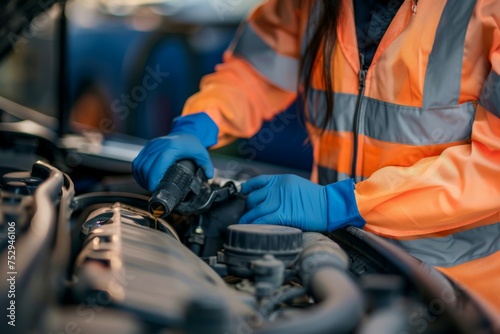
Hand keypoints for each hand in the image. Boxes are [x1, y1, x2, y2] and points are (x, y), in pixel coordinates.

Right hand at [132, 112, 217, 191]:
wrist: (184, 132)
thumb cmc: (192, 144)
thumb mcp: (202, 154)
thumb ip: (207, 165)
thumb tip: (209, 176)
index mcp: (172, 148)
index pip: (159, 163)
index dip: (154, 177)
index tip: (154, 188)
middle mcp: (160, 145)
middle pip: (146, 166)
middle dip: (147, 181)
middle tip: (152, 190)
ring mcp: (152, 146)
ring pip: (139, 164)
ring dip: (141, 178)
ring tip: (147, 187)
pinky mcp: (148, 147)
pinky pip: (137, 161)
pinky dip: (138, 172)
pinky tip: (142, 180)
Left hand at [239, 175, 365, 231]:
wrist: (331, 205)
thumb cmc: (317, 199)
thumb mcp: (297, 186)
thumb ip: (281, 190)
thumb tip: (268, 199)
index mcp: (281, 180)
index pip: (257, 181)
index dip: (247, 189)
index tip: (242, 194)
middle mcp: (278, 188)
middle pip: (253, 198)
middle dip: (247, 208)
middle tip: (247, 215)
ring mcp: (280, 200)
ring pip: (255, 210)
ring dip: (247, 219)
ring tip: (244, 225)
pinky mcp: (283, 214)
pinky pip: (263, 220)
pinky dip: (255, 225)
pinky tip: (252, 229)